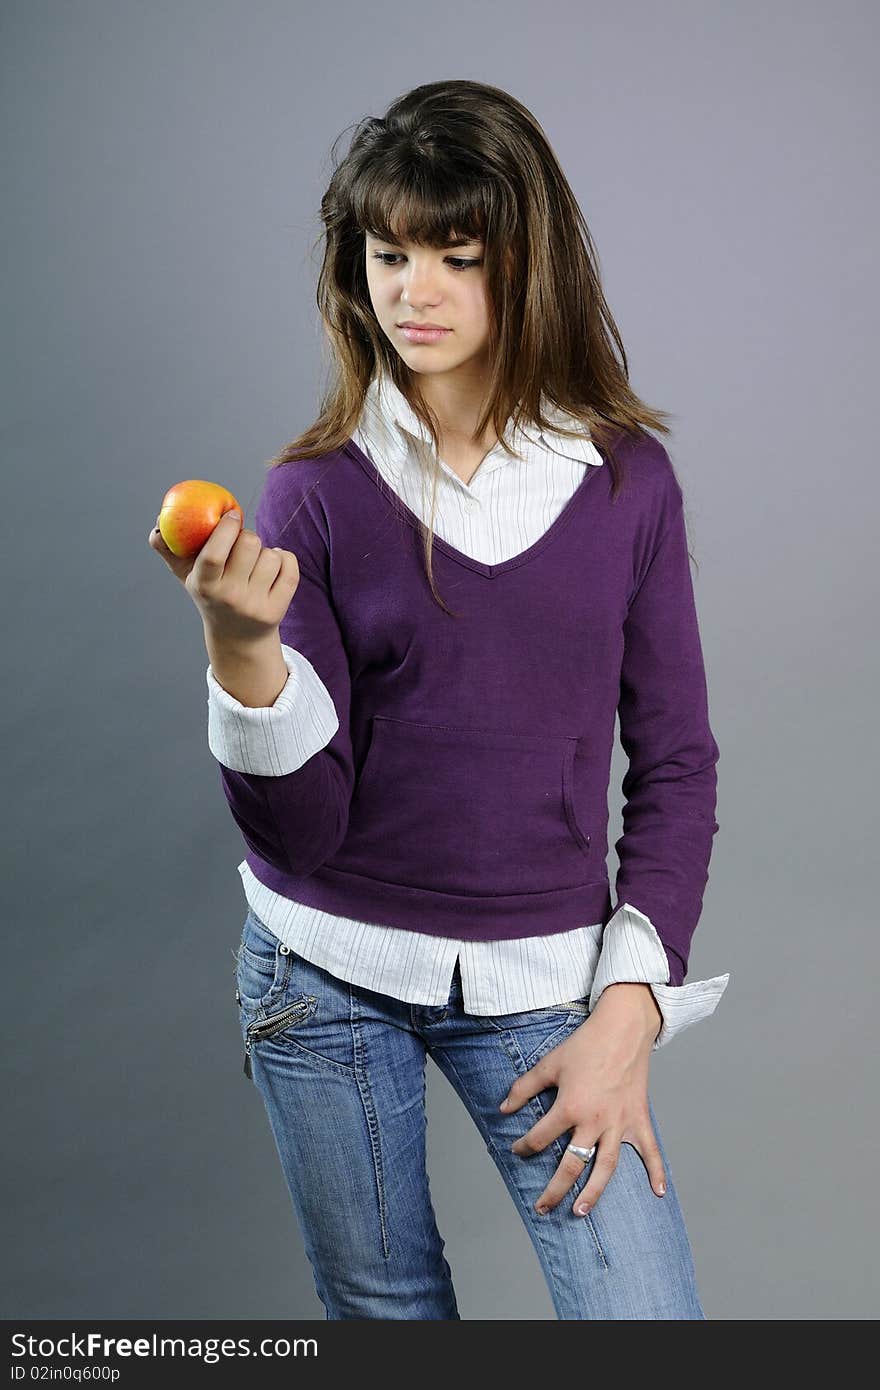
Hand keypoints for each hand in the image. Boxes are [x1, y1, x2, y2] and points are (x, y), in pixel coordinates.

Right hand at [148, 508, 300, 648]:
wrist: (238, 636)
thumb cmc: (211, 595)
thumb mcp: (188, 577)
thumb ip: (169, 550)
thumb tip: (157, 527)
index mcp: (205, 586)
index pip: (214, 554)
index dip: (225, 529)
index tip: (231, 515)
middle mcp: (230, 597)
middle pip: (249, 544)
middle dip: (247, 536)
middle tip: (243, 542)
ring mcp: (255, 605)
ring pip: (271, 555)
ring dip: (265, 552)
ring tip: (255, 564)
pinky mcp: (278, 608)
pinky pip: (289, 564)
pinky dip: (284, 558)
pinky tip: (273, 568)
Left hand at [500, 983, 665, 1217]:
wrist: (623, 1028)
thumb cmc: (585, 1045)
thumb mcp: (549, 1063)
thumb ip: (524, 1088)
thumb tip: (503, 1109)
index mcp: (570, 1107)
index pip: (541, 1137)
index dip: (524, 1146)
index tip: (517, 1149)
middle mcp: (595, 1121)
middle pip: (572, 1164)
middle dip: (555, 1189)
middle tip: (542, 1208)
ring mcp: (619, 1123)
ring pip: (606, 1167)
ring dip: (594, 1193)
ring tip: (581, 1212)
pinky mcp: (639, 1119)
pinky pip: (650, 1150)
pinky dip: (656, 1171)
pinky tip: (658, 1192)